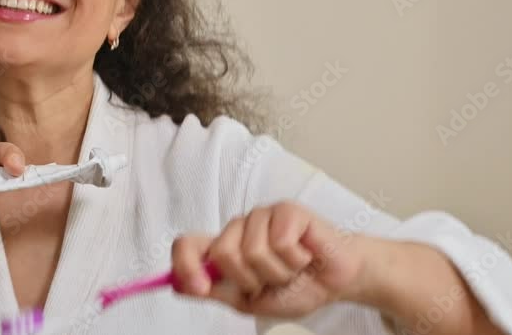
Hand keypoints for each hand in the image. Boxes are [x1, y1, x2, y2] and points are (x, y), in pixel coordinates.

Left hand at [171, 201, 370, 317]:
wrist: (335, 284)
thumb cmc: (295, 287)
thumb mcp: (249, 301)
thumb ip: (215, 291)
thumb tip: (176, 286)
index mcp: (224, 248)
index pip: (187, 245)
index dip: (185, 265)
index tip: (199, 288)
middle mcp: (237, 228)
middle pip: (222, 253)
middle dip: (251, 280)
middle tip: (273, 280)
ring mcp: (260, 216)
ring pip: (253, 251)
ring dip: (278, 273)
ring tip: (292, 268)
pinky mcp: (285, 210)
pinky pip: (280, 242)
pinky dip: (296, 260)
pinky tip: (305, 255)